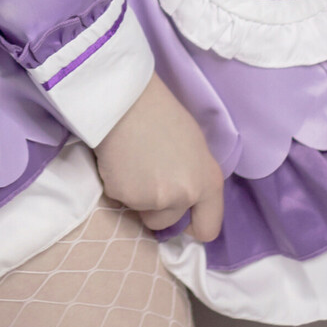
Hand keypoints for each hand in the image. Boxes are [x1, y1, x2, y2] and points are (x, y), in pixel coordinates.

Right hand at [93, 71, 224, 242]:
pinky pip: (119, 199)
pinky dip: (117, 185)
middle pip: (167, 223)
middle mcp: (184, 196)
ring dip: (136, 198)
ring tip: (132, 164)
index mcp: (208, 183)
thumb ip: (195, 177)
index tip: (183, 219)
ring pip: (141, 212)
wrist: (127, 97)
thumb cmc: (163, 113)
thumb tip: (185, 199)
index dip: (194, 225)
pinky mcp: (124, 195)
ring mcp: (153, 199)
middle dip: (157, 207)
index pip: (208, 228)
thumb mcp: (194, 146)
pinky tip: (118, 160)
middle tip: (147, 175)